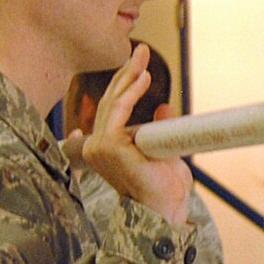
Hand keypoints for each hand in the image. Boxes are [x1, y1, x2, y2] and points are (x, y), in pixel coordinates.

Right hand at [79, 44, 191, 225]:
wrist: (165, 212)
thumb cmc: (165, 192)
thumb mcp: (165, 154)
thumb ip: (160, 130)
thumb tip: (163, 107)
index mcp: (107, 148)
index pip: (114, 109)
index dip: (126, 85)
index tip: (140, 66)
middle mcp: (98, 146)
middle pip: (112, 101)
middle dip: (127, 73)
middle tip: (141, 50)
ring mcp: (100, 146)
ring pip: (114, 102)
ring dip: (129, 76)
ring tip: (142, 57)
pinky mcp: (107, 145)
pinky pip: (118, 111)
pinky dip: (131, 92)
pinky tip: (143, 76)